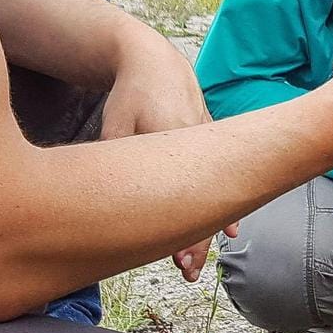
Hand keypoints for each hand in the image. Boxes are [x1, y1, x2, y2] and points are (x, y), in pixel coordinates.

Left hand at [99, 25, 235, 278]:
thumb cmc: (130, 93)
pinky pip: (220, 176)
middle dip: (197, 240)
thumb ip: (115, 162)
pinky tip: (230, 230)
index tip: (178, 261)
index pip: (183, 195)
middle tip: (187, 272)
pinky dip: (222, 203)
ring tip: (197, 260)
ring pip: (214, 191)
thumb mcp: (114, 125)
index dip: (185, 233)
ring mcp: (208, 141)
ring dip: (208, 227)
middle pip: (204, 200)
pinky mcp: (209, 140)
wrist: (155, 60)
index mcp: (175, 138)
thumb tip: (103, 202)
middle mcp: (198, 143)